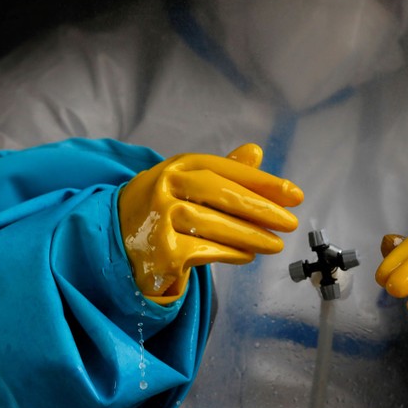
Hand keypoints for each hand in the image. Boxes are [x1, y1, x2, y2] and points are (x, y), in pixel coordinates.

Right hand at [119, 143, 303, 301]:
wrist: (112, 240)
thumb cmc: (159, 208)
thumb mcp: (186, 182)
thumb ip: (223, 170)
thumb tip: (256, 151)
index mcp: (177, 166)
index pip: (227, 170)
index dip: (264, 182)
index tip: (294, 195)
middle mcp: (165, 186)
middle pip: (223, 195)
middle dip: (263, 210)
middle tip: (290, 222)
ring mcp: (160, 218)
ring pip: (217, 225)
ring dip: (252, 236)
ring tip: (275, 244)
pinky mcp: (161, 249)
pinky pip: (206, 251)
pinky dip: (231, 253)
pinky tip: (247, 255)